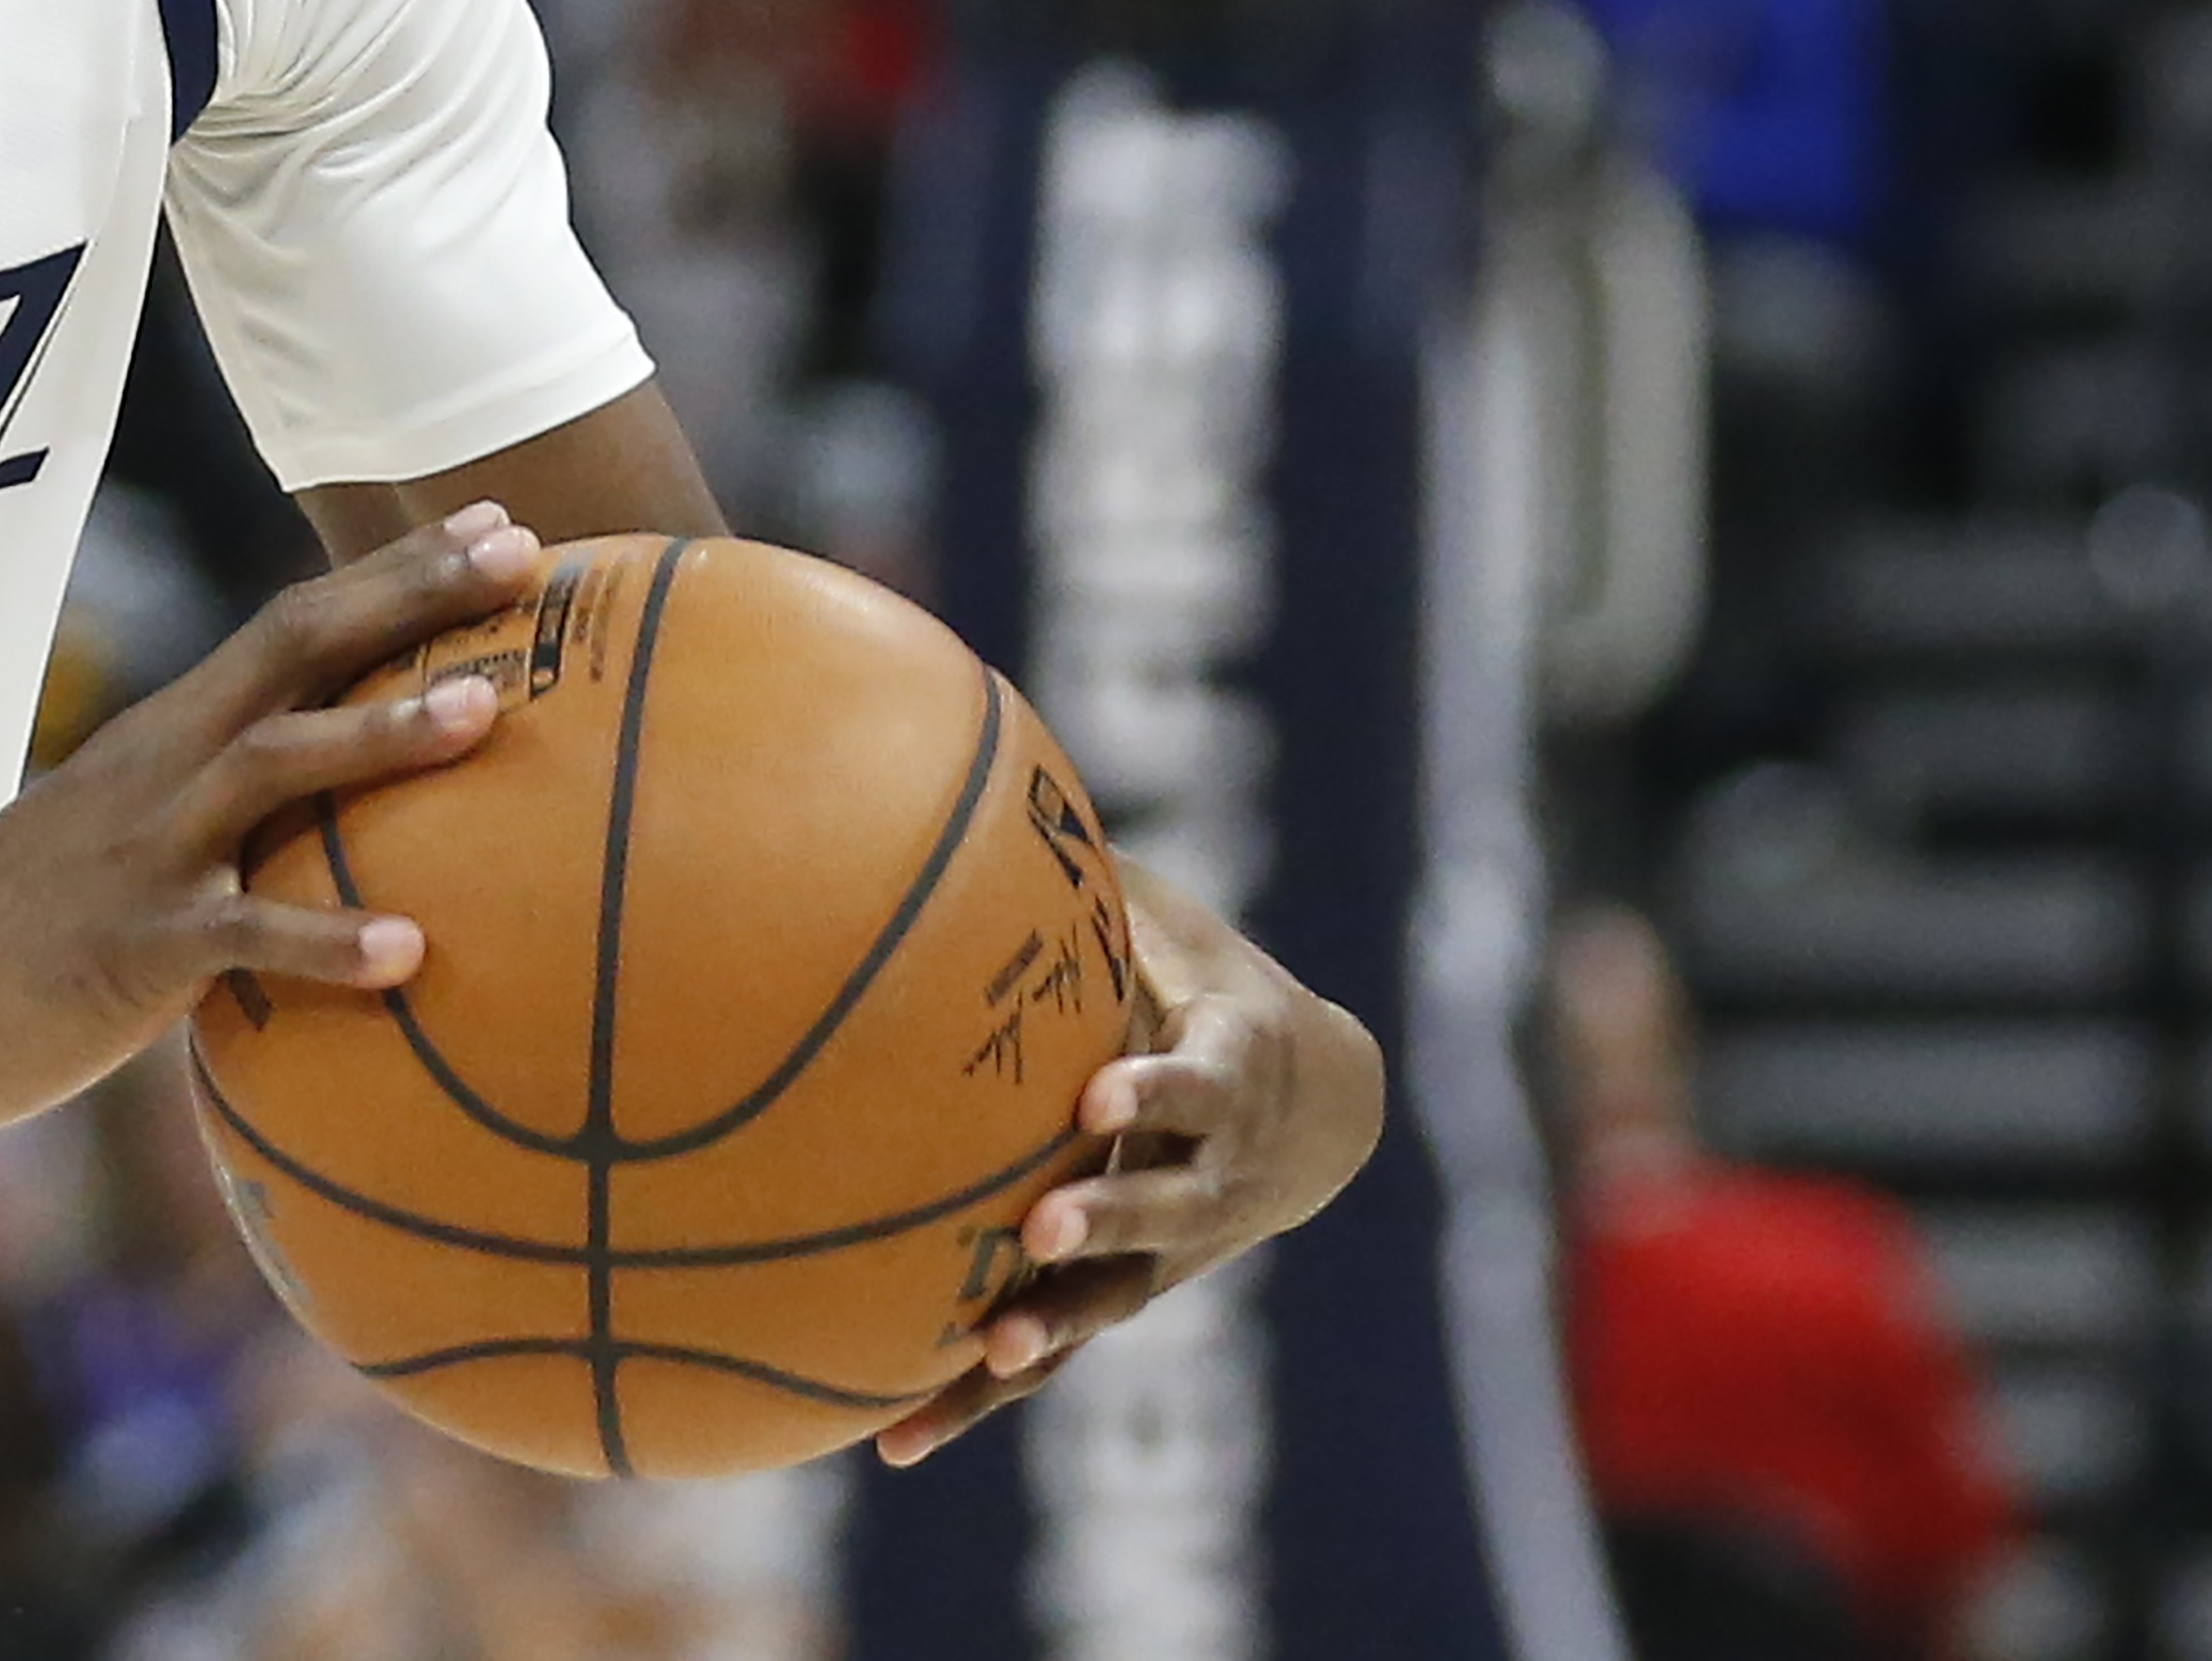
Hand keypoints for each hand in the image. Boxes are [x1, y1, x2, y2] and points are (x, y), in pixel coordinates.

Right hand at [0, 506, 545, 1138]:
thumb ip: (225, 823)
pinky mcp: (133, 946)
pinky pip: (242, 934)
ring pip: (275, 767)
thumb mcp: (128, 844)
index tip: (494, 528)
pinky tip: (410, 952)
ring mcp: (147, 851)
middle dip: (409, 596)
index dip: (393, 574)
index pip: (294, 626)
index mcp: (169, 739)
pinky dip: (327, 939)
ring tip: (483, 714)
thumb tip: (353, 837)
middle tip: (519, 552)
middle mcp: (164, 768)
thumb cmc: (29, 934)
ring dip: (381, 734)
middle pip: (296, 649)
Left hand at [877, 868, 1385, 1466]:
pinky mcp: (1128, 1290)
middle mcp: (1214, 1169)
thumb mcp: (1175, 918)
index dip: (1157, 1086)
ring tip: (986, 1345)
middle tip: (1050, 1224)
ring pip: (1116, 1298)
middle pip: (1167, 1206)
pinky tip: (887, 1436)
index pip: (1199, 1079)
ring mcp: (1177, 1243)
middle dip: (1113, 1216)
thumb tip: (984, 775)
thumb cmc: (1213, 980)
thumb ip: (1095, 875)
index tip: (1107, 1090)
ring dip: (1054, 1321)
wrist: (1324, 1104)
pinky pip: (1053, 1348)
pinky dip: (978, 1392)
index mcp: (1229, 1068)